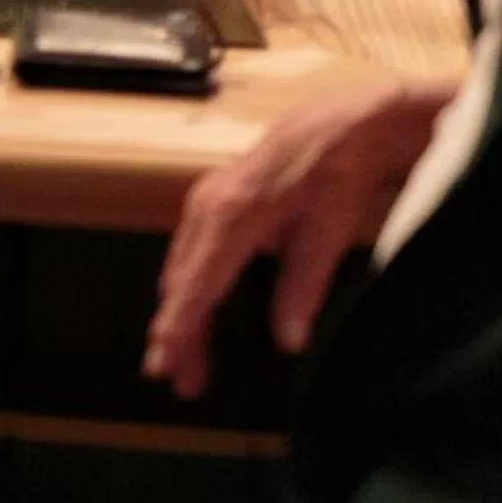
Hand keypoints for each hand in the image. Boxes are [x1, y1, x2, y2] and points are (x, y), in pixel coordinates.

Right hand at [144, 78, 447, 399]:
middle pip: (181, 281)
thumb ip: (304, 284)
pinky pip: (190, 252)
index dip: (179, 326)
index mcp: (233, 215)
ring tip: (186, 362)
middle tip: (179, 382)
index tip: (164, 362)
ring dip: (182, 313)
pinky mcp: (211, 200)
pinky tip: (194, 312)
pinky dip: (188, 287)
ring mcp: (205, 201)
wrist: (338, 120)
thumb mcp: (330, 228)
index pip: (197, 282)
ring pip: (182, 268)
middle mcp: (207, 207)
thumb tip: (288, 342)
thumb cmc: (336, 171)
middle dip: (177, 331)